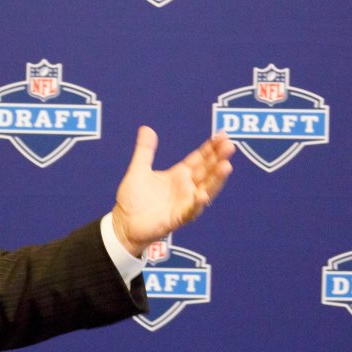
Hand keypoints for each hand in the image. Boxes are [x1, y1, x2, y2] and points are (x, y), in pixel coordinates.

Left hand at [111, 126, 234, 256]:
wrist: (122, 223)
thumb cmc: (132, 199)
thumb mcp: (139, 170)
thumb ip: (145, 150)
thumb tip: (146, 128)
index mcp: (179, 175)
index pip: (200, 159)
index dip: (211, 148)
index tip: (223, 134)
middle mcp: (186, 188)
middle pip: (207, 171)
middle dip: (218, 159)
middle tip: (229, 145)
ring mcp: (184, 203)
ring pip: (206, 189)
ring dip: (216, 179)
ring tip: (226, 166)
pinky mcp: (178, 218)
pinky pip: (190, 211)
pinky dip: (197, 203)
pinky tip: (202, 195)